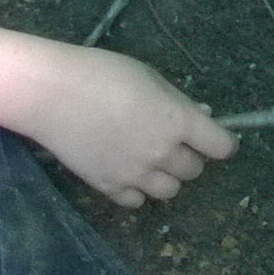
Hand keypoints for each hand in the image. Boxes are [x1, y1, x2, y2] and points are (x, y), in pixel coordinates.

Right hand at [18, 41, 236, 206]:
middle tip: (172, 142)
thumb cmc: (102, 73)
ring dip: (167, 177)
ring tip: (150, 159)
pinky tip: (127, 172)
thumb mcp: (149, 77)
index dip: (222, 143)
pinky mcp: (110, 188)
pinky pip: (137, 201)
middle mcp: (162, 153)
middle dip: (190, 157)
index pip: (220, 146)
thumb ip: (178, 102)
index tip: (215, 140)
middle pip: (195, 170)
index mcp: (177, 121)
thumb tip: (203, 118)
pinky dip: (138, 191)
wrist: (52, 93)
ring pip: (170, 191)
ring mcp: (136, 175)